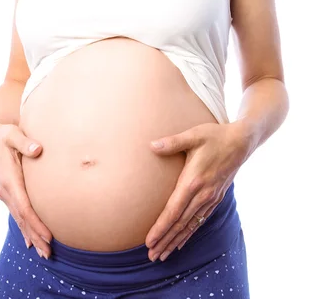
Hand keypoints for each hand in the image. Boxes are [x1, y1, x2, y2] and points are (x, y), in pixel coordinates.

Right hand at [0, 117, 51, 258]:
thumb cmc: (5, 133)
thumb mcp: (13, 134)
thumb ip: (25, 142)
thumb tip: (38, 149)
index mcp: (9, 180)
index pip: (25, 208)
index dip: (37, 223)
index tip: (49, 236)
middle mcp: (5, 191)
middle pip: (22, 219)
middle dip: (36, 236)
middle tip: (49, 254)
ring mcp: (5, 193)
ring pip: (19, 219)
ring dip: (31, 236)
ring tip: (44, 253)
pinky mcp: (8, 192)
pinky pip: (17, 214)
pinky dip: (25, 227)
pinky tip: (30, 241)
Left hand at [144, 122, 249, 261]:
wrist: (241, 142)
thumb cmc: (215, 136)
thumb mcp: (193, 135)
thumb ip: (172, 142)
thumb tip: (151, 145)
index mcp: (194, 181)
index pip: (174, 211)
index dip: (161, 228)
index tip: (149, 241)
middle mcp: (203, 194)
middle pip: (180, 223)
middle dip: (165, 241)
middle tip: (151, 256)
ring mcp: (211, 198)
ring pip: (190, 225)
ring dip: (175, 241)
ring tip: (162, 255)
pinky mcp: (216, 198)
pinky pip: (200, 220)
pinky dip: (189, 233)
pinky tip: (181, 241)